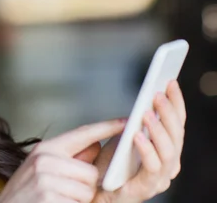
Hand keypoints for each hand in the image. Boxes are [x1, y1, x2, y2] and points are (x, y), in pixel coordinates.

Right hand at [0, 119, 125, 202]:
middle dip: (86, 188)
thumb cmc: (24, 196)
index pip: (83, 133)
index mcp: (45, 149)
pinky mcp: (48, 196)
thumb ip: (69, 159)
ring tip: (57, 201)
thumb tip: (96, 146)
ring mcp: (45, 178)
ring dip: (79, 202)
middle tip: (66, 194)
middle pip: (91, 172)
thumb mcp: (41, 171)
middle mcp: (44, 159)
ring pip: (87, 190)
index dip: (107, 127)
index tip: (127, 121)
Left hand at [93, 80, 185, 202]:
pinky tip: (137, 135)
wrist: (94, 191)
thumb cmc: (109, 163)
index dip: (176, 102)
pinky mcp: (146, 189)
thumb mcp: (123, 136)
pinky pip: (152, 168)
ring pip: (169, 152)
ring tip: (146, 112)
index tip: (170, 81)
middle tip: (157, 93)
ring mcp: (160, 178)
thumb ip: (137, 122)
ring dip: (159, 130)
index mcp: (167, 149)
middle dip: (169, 112)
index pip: (177, 123)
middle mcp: (169, 164)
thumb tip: (146, 99)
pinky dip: (147, 150)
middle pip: (177, 135)